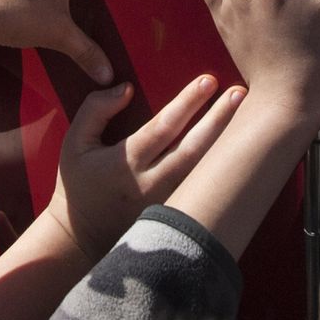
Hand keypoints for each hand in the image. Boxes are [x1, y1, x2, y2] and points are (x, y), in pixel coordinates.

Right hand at [45, 75, 242, 258]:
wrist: (80, 238)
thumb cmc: (78, 185)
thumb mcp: (74, 143)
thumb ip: (96, 110)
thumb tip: (127, 89)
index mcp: (126, 164)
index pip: (163, 127)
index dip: (187, 102)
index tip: (208, 81)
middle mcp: (151, 185)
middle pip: (193, 148)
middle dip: (218, 118)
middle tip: (238, 92)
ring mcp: (167, 203)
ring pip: (204, 170)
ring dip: (226, 140)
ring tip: (245, 112)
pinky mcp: (176, 215)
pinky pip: (203, 185)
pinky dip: (220, 164)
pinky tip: (237, 144)